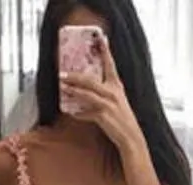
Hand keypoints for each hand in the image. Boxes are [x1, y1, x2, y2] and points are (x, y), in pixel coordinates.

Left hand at [61, 36, 142, 151]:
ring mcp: (108, 103)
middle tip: (62, 73)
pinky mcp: (103, 116)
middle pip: (90, 80)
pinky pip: (86, 113)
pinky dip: (78, 114)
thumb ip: (103, 95)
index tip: (101, 38)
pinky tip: (71, 113)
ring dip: (72, 90)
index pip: (110, 64)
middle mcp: (113, 92)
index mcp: (117, 86)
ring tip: (62, 88)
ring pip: (86, 93)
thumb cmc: (122, 121)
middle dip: (74, 76)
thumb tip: (86, 95)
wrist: (131, 137)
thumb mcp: (117, 103)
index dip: (105, 51)